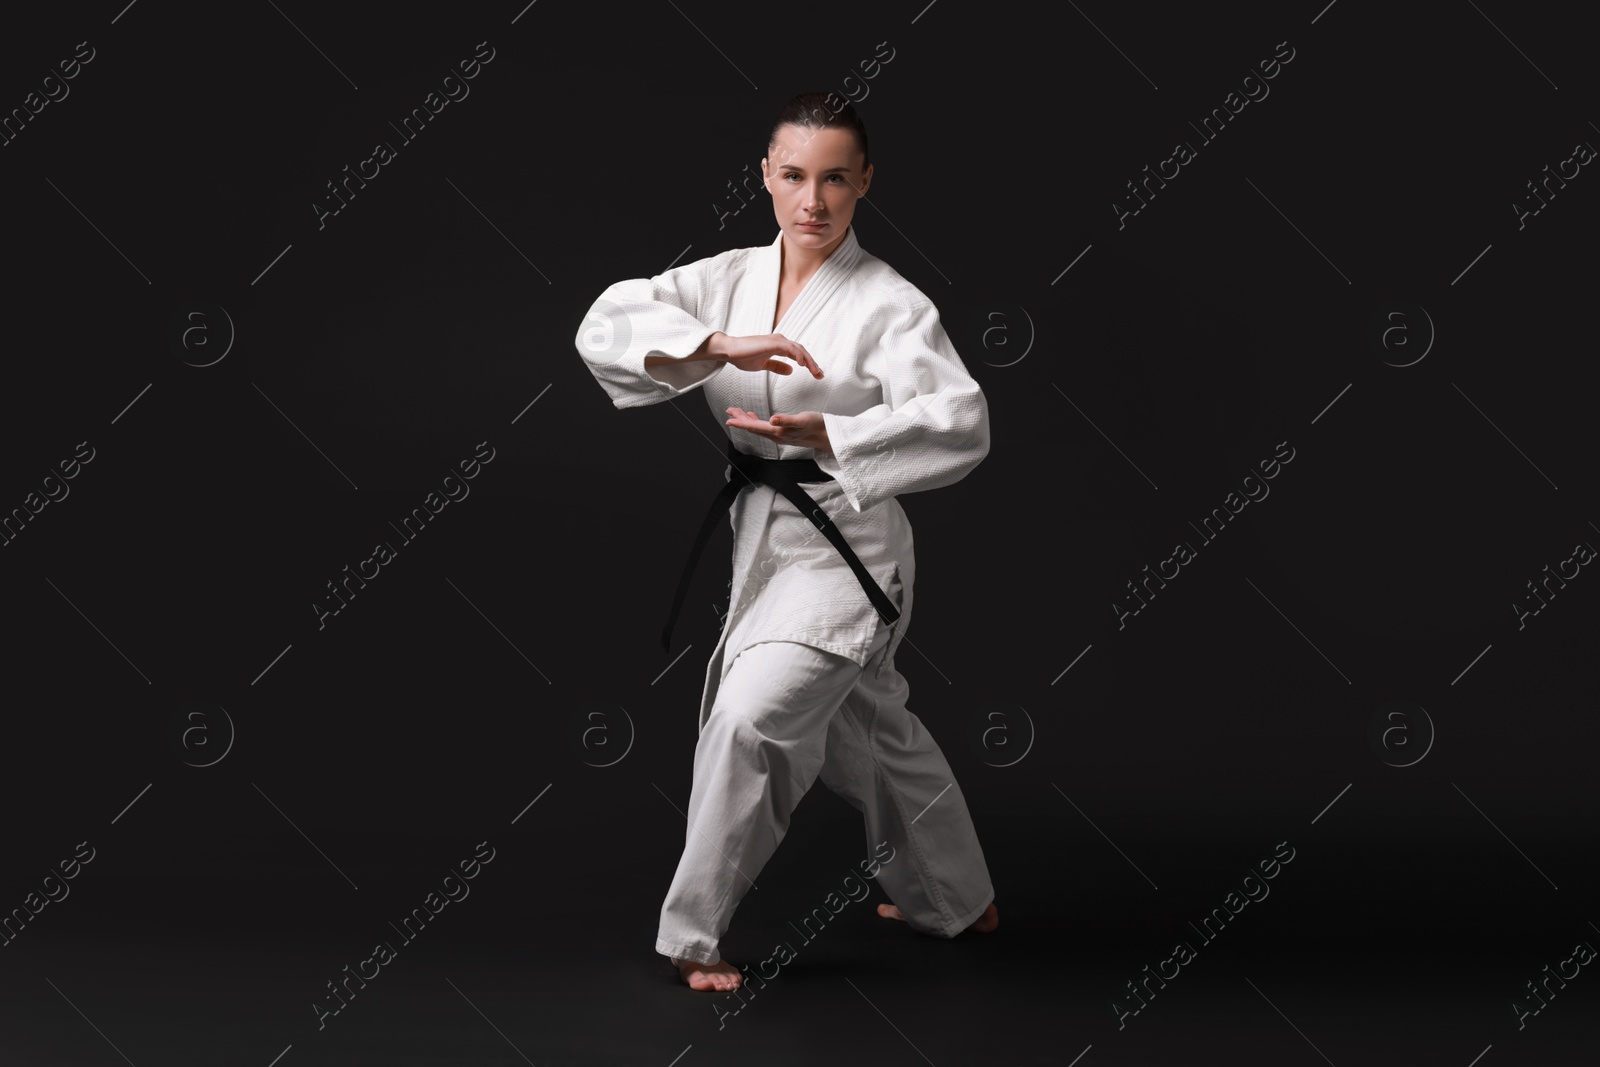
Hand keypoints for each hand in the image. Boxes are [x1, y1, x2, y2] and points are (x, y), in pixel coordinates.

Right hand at [707, 333, 823, 377]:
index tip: (816, 374)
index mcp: (779, 346)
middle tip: (820, 375)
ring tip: (815, 372)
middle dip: (813, 363)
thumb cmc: (743, 356)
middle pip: (802, 351)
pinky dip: (798, 355)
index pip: (798, 354)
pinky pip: (790, 348)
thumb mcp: (764, 365)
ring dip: (809, 361)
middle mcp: (780, 341)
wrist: (730, 351)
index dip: (809, 364)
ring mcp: (777, 340)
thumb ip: (777, 366)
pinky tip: (803, 364)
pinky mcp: (772, 342)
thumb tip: (791, 371)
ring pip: (799, 349)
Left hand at [725, 407, 830, 451]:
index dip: (741, 423)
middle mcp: (777, 436)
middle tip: (729, 411)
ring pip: (758, 428)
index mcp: (779, 432)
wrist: (828, 436)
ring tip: (737, 413)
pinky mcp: (784, 433)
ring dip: (747, 420)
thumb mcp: (802, 420)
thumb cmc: (817, 426)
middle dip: (740, 420)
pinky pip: (765, 428)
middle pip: (754, 428)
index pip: (756, 427)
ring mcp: (780, 436)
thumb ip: (786, 420)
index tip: (729, 420)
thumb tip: (772, 419)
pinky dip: (756, 421)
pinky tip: (754, 416)